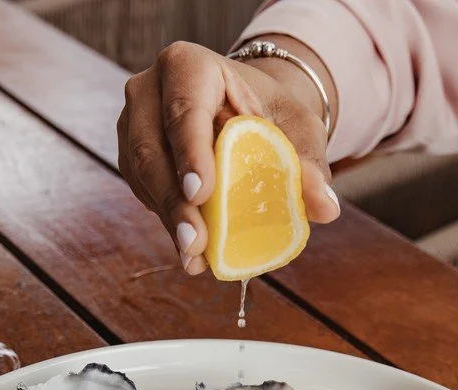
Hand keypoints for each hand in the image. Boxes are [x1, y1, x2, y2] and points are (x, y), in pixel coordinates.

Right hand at [117, 40, 340, 275]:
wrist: (247, 112)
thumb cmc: (271, 113)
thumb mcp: (298, 131)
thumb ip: (308, 164)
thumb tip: (326, 206)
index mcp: (187, 66)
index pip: (184, 109)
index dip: (190, 152)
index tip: (201, 193)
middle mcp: (149, 90)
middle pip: (151, 148)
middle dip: (173, 200)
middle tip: (196, 242)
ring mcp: (133, 124)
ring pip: (142, 175)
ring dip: (168, 219)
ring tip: (194, 255)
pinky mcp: (131, 157)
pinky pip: (144, 192)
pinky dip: (167, 222)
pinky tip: (191, 250)